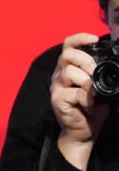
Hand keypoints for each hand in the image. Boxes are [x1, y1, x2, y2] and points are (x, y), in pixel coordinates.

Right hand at [52, 33, 106, 169]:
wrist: (83, 131)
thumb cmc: (92, 108)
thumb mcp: (100, 87)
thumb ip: (101, 75)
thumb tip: (113, 66)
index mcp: (69, 67)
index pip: (69, 45)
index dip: (80, 38)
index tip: (94, 38)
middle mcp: (59, 74)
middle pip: (67, 55)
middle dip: (85, 60)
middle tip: (95, 71)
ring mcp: (56, 87)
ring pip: (70, 73)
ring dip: (87, 81)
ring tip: (93, 93)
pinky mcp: (57, 100)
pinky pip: (74, 93)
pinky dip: (87, 98)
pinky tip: (90, 105)